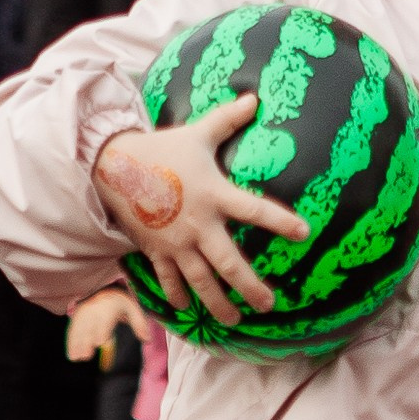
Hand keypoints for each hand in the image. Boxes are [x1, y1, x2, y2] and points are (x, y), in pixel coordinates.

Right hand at [65, 284, 145, 363]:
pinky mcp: (75, 316)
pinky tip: (71, 355)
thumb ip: (139, 323)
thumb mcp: (132, 306)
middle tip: (87, 356)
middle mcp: (94, 309)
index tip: (100, 341)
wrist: (102, 286)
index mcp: (108, 306)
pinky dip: (70, 342)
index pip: (105, 319)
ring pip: (78, 330)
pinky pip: (72, 330)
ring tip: (76, 358)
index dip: (102, 331)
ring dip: (76, 344)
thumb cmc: (120, 300)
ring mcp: (83, 312)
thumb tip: (147, 339)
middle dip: (87, 342)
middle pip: (89, 327)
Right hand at [92, 93, 308, 328]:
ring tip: (234, 321)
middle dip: (250, 287)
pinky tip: (183, 309)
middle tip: (269, 305)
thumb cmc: (161, 149)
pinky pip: (167, 279)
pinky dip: (175, 295)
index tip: (304, 233)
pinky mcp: (155, 251)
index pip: (255, 211)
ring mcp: (175, 243)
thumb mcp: (197, 133)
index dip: (281, 222)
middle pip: (228, 264)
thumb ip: (227, 120)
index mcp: (214, 195)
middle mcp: (198, 225)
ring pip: (200, 281)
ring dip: (218, 303)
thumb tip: (254, 97)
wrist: (113, 166)